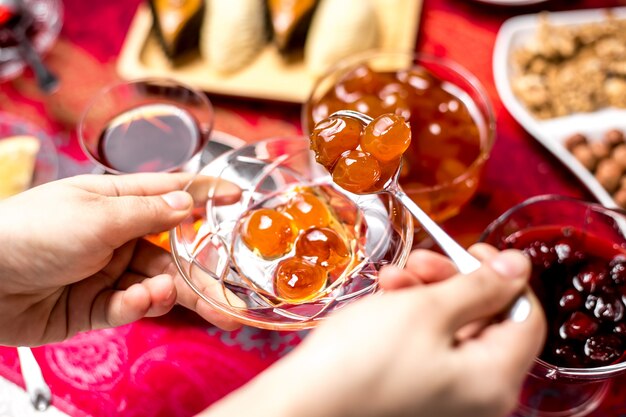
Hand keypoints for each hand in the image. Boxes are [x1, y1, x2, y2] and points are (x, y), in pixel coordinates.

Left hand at [0, 173, 241, 345]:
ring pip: (156, 285)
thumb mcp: (97, 216)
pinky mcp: (95, 307)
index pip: (171, 194)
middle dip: (201, 275)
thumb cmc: (32, 232)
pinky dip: (136, 306)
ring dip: (169, 293)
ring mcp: (108, 272)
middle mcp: (118, 236)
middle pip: (173, 253)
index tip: (239, 199)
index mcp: (117, 201)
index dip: (206, 197)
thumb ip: (148, 213)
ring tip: (168, 295)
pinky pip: (129, 308)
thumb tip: (189, 202)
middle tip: (232, 299)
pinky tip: (135, 301)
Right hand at [203, 245, 545, 416]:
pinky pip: (429, 346)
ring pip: (453, 329)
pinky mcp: (418, 392)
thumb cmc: (363, 360)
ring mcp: (446, 396)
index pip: (527, 317)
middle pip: (486, 321)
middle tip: (420, 260)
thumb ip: (482, 287)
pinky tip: (385, 297)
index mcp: (494, 379)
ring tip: (392, 277)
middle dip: (452, 281)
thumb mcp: (427, 309)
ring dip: (425, 293)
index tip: (473, 249)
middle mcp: (478, 394)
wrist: (306, 403)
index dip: (505, 276)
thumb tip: (520, 265)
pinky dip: (411, 316)